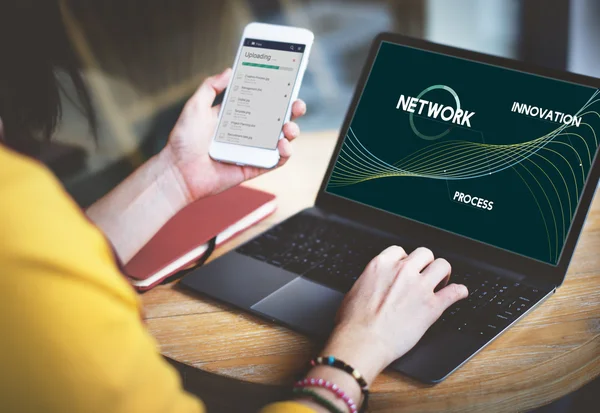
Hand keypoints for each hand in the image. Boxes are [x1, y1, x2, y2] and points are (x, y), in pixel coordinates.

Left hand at [163, 68, 306, 201]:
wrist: (178, 171)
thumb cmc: (183, 141)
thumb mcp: (195, 106)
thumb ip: (211, 87)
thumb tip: (229, 70)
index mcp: (237, 116)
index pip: (263, 101)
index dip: (277, 93)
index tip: (287, 83)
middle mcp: (248, 132)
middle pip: (277, 119)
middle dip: (292, 110)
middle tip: (296, 104)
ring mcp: (253, 150)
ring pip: (282, 140)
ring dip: (292, 132)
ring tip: (288, 128)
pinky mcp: (254, 167)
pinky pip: (276, 161)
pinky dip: (285, 153)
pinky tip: (283, 145)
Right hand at [322, 246, 467, 383]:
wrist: (363, 341)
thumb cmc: (353, 322)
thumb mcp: (355, 291)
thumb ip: (370, 282)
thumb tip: (372, 286)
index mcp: (381, 265)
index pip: (400, 251)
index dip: (405, 260)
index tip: (407, 268)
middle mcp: (402, 271)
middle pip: (424, 254)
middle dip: (425, 264)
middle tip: (425, 275)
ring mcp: (419, 287)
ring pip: (442, 266)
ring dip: (443, 273)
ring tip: (441, 282)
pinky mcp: (432, 306)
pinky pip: (455, 292)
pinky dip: (460, 292)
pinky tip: (459, 293)